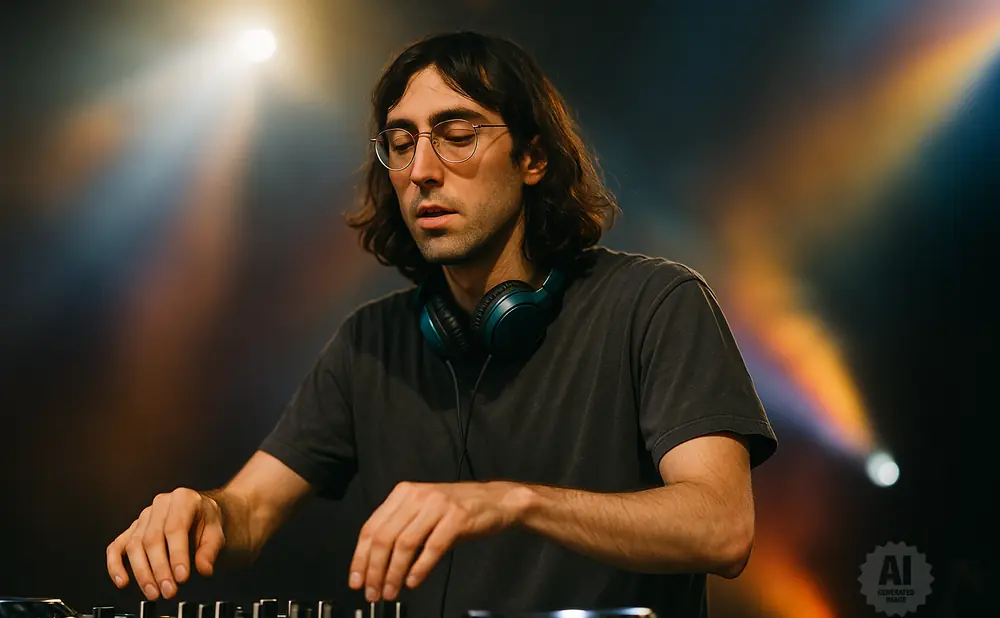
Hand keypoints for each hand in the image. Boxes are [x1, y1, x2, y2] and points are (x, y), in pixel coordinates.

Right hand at [106, 488, 225, 599]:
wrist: (202, 514)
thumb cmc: (207, 521)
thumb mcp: (217, 532)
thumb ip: (210, 550)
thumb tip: (204, 568)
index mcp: (182, 499)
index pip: (175, 528)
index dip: (177, 554)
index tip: (182, 577)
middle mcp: (160, 505)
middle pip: (152, 539)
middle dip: (159, 569)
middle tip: (169, 590)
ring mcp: (143, 517)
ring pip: (135, 546)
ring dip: (142, 573)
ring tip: (153, 592)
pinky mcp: (132, 530)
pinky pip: (116, 547)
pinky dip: (115, 565)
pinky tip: (122, 581)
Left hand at [347, 480, 527, 601]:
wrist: (496, 500)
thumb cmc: (457, 510)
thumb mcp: (423, 513)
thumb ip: (400, 531)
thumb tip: (376, 566)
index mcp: (403, 493)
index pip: (371, 527)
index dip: (360, 558)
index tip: (356, 580)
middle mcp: (417, 496)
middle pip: (385, 537)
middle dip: (374, 570)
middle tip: (372, 592)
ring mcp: (437, 506)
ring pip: (405, 544)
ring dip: (394, 573)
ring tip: (391, 592)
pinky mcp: (457, 518)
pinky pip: (432, 547)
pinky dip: (420, 569)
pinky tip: (413, 582)